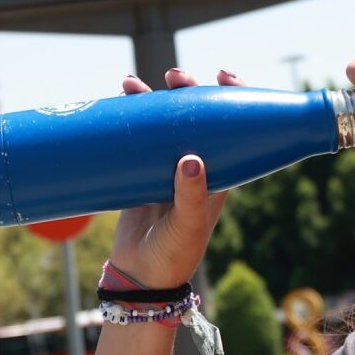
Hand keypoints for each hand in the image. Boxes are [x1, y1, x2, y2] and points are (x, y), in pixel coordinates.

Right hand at [107, 68, 244, 288]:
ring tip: (134, 84)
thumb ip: (191, 196)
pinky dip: (130, 117)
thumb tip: (192, 158)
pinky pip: (137, 137)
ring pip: (165, 122)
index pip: (234, 126)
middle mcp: (196, 166)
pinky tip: (119, 99)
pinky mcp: (140, 172)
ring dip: (153, 99)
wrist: (139, 278)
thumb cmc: (174, 255)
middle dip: (187, 91)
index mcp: (220, 173)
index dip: (234, 97)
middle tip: (174, 77)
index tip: (224, 76)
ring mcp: (166, 167)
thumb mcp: (187, 226)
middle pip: (197, 116)